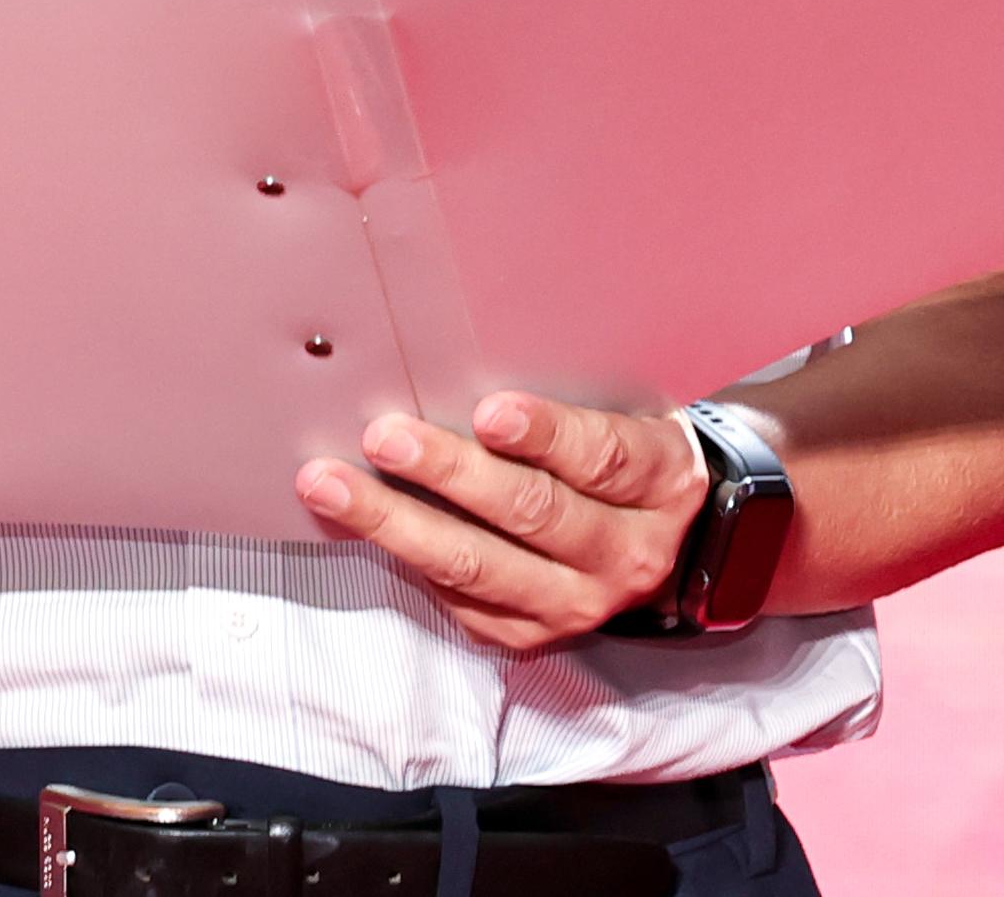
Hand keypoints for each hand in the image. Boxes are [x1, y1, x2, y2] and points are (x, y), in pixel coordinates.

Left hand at [294, 392, 709, 651]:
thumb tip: (460, 369)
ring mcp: (580, 604)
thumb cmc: (628, 460)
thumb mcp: (629, 418)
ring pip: (481, 567)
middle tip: (385, 436)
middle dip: (449, 474)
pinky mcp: (535, 634)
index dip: (546, 435)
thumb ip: (571, 402)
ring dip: (398, 522)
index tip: (488, 412)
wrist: (669, 545)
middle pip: (532, 514)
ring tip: (334, 486)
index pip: (603, 458)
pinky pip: (463, 600)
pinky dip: (408, 560)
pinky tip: (363, 527)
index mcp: (660, 483)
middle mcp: (627, 554)